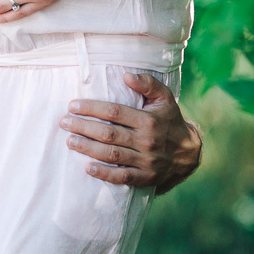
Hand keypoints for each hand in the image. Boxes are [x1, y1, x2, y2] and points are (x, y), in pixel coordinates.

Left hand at [60, 72, 201, 193]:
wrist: (189, 153)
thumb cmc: (170, 120)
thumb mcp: (165, 98)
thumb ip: (148, 84)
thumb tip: (127, 75)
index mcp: (149, 120)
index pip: (114, 112)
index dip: (91, 108)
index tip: (73, 106)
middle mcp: (147, 141)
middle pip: (109, 133)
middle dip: (83, 127)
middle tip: (64, 123)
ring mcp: (146, 161)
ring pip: (112, 155)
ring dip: (88, 148)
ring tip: (69, 141)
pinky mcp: (146, 178)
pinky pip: (122, 177)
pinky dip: (104, 174)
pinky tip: (87, 168)